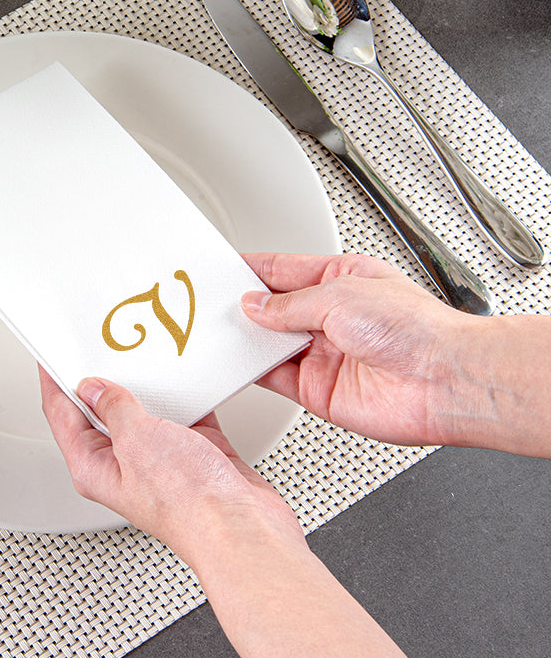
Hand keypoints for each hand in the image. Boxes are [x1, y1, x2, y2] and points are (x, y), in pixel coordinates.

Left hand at [39, 368, 304, 564]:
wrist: (243, 528)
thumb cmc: (188, 505)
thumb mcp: (136, 440)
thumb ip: (114, 408)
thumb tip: (95, 387)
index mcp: (93, 466)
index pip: (61, 414)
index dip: (54, 380)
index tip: (52, 353)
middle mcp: (123, 464)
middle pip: (100, 410)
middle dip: (100, 376)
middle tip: (97, 343)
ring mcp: (158, 458)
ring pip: (143, 409)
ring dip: (145, 383)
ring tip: (141, 351)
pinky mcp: (193, 452)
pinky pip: (182, 412)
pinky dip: (184, 393)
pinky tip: (185, 374)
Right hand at [241, 252, 498, 449]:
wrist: (444, 382)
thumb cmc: (417, 330)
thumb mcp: (339, 296)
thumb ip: (289, 304)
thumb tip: (256, 306)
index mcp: (342, 280)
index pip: (284, 270)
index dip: (252, 269)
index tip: (223, 269)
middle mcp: (332, 317)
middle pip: (274, 308)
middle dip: (245, 305)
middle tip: (212, 303)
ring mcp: (324, 353)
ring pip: (270, 342)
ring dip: (247, 338)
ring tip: (220, 330)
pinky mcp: (317, 388)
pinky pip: (274, 376)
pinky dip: (253, 370)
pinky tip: (239, 361)